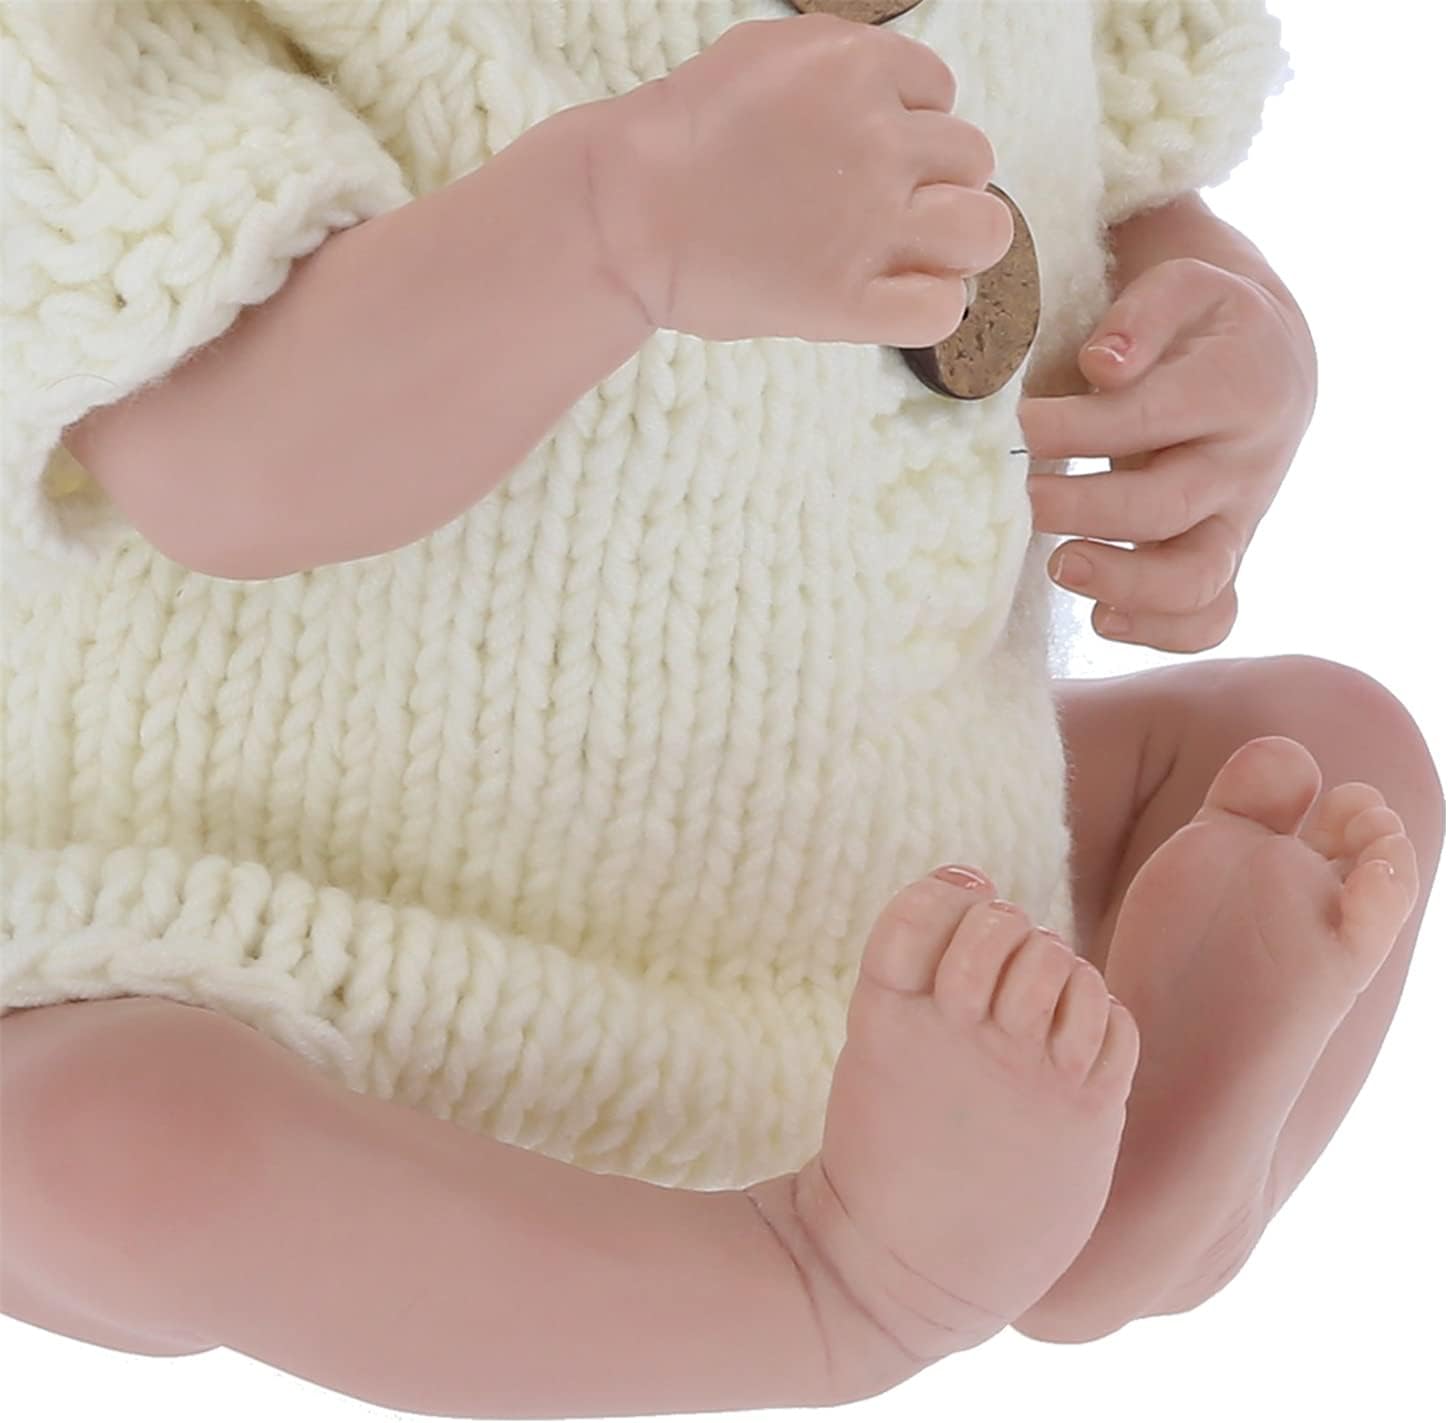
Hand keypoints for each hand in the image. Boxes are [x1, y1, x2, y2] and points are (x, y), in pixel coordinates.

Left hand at [1018, 257, 1316, 651]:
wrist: (1265, 366)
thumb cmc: (1198, 327)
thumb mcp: (1183, 286)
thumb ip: (1144, 312)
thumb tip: (1101, 365)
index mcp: (1238, 386)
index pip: (1148, 416)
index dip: (1073, 427)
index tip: (1011, 428)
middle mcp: (1244, 464)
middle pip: (1164, 506)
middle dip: (1080, 508)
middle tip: (1018, 499)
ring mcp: (1236, 522)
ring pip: (1197, 579)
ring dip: (1121, 581)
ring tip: (1057, 565)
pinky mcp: (1223, 559)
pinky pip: (1209, 619)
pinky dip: (1159, 631)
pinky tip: (1100, 615)